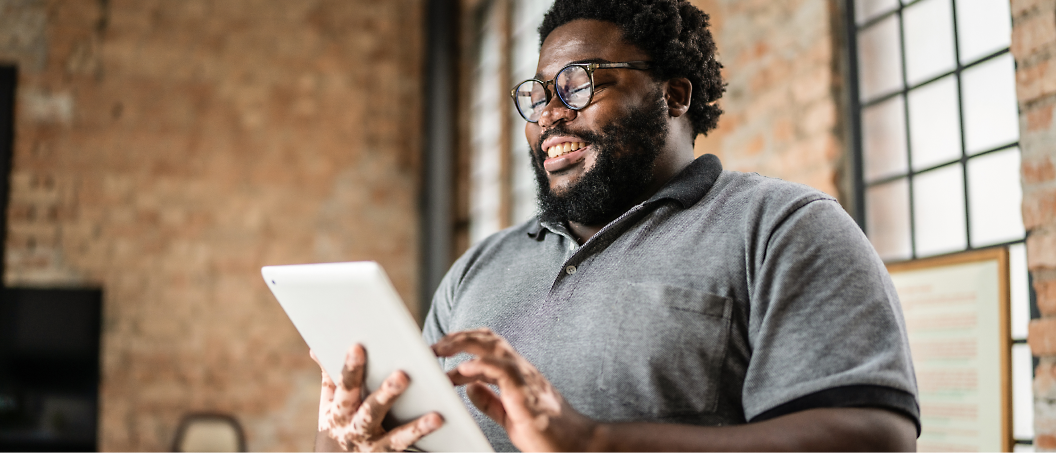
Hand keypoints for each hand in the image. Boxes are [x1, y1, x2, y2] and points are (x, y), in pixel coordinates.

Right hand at [312, 345, 443, 451]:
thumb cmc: (340, 426)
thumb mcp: (329, 407)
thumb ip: (330, 379)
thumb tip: (316, 347)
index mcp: (338, 414)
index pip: (344, 388)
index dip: (350, 369)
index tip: (357, 347)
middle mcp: (355, 432)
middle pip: (370, 413)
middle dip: (385, 395)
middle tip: (402, 376)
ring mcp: (374, 449)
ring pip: (396, 439)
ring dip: (416, 428)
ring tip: (436, 417)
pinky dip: (425, 445)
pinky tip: (443, 434)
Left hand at [431, 328, 597, 452]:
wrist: (578, 445)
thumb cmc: (548, 433)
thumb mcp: (510, 416)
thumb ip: (490, 401)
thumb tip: (469, 386)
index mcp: (518, 374)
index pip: (489, 346)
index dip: (464, 342)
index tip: (441, 350)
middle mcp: (522, 370)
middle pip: (489, 339)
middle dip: (459, 337)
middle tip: (434, 345)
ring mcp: (525, 378)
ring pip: (493, 347)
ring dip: (463, 344)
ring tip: (440, 349)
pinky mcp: (526, 392)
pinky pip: (500, 371)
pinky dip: (479, 366)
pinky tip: (461, 370)